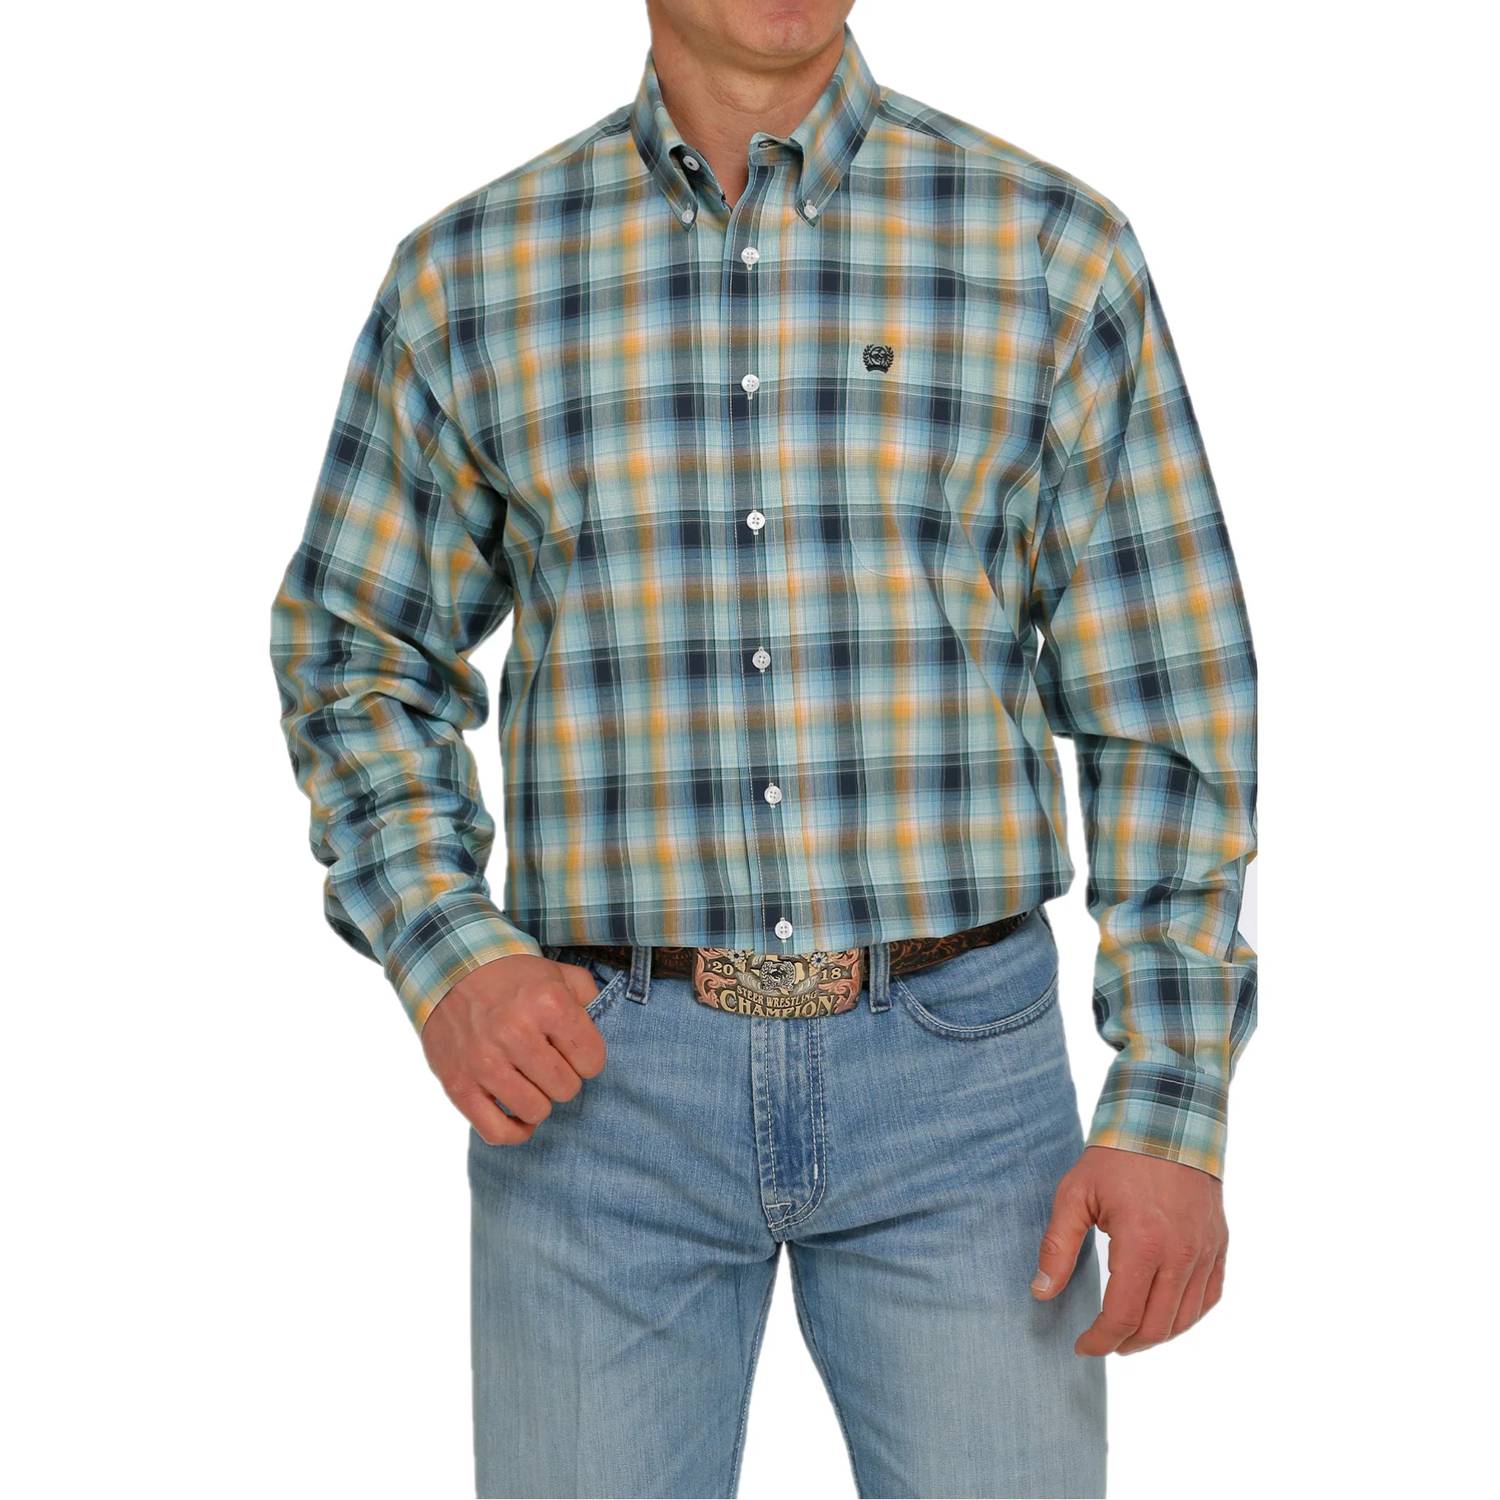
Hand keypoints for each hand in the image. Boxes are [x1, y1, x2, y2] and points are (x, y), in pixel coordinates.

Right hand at [420, 954, 609, 1145]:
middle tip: (550, 1064)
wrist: (450, 969)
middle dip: (564, 1078)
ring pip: (536, 1111)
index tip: (573, 1051)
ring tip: (531, 1082)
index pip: (593, 1061)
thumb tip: (600, 1025)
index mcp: (548, 1003)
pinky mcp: (459, 1085)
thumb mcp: (557, 972)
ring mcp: (485, 1062)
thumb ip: (588, 996)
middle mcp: (516, 1033)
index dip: (587, 1058)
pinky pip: (496, 1131)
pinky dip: (514, 1131)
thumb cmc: (510, 977)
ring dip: (540, 1101)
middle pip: (566, 1088)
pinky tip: (518, 1115)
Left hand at [1030, 1144, 1227, 1355]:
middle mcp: (1181, 1254)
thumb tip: (1041, 1292)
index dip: (1099, 1340)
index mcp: (1143, 1244)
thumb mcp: (1075, 1194)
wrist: (1167, 1120)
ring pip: (1185, 1318)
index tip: (1081, 1345)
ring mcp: (1205, 1251)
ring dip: (1156, 1335)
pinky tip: (1166, 1316)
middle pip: (1156, 1326)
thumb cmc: (1117, 1156)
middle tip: (1102, 1342)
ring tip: (1129, 1334)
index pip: (1123, 1316)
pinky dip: (1187, 1316)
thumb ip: (1058, 1246)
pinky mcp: (1219, 1244)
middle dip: (1125, 1343)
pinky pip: (1209, 1297)